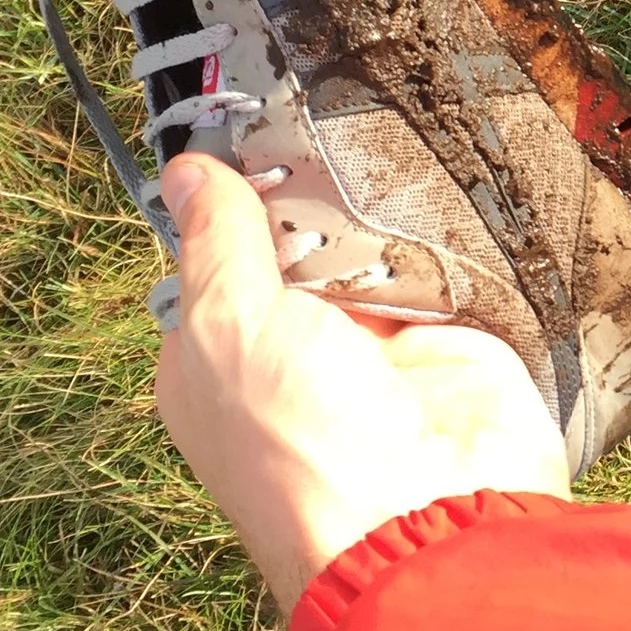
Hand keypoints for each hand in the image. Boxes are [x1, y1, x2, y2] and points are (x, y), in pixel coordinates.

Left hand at [152, 152, 570, 609]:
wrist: (431, 514)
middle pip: (298, 237)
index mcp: (218, 356)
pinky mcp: (447, 333)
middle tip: (324, 116)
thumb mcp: (228, 324)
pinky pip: (437, 257)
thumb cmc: (301, 442)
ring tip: (380, 133)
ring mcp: (375, 342)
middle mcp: (293, 348)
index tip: (250, 122)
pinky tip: (434, 175)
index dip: (232, 193)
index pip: (219, 253)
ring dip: (377, 205)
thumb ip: (216, 238)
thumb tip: (183, 170)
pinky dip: (437, 226)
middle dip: (311, 191)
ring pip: (370, 241)